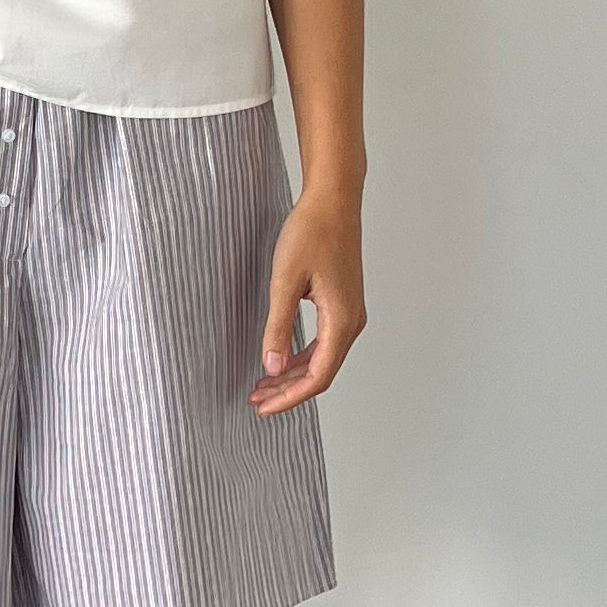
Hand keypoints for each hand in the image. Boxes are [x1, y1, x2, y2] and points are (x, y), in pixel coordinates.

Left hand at [250, 188, 365, 414]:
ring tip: (263, 384)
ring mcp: (349, 312)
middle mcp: (351, 322)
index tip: (263, 406)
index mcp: (341, 321)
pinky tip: (281, 357)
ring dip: (293, 373)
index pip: (317, 377)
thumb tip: (271, 367)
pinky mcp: (342, 301)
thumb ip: (278, 326)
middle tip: (256, 400)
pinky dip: (302, 355)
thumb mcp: (285, 280)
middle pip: (321, 372)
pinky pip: (324, 341)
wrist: (333, 200)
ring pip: (323, 358)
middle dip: (288, 390)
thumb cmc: (311, 232)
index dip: (289, 397)